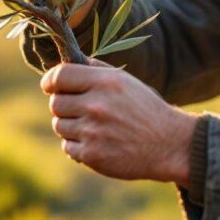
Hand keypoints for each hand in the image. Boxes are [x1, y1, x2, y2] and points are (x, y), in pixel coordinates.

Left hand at [41, 60, 196, 183]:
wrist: (169, 144)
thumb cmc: (146, 109)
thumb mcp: (125, 81)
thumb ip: (95, 71)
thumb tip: (66, 64)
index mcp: (105, 82)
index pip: (59, 76)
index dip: (50, 81)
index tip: (50, 86)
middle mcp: (96, 105)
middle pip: (55, 103)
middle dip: (64, 105)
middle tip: (81, 110)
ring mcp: (92, 132)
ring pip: (59, 126)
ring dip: (71, 127)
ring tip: (94, 127)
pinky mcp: (92, 155)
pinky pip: (68, 147)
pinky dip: (78, 146)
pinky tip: (98, 143)